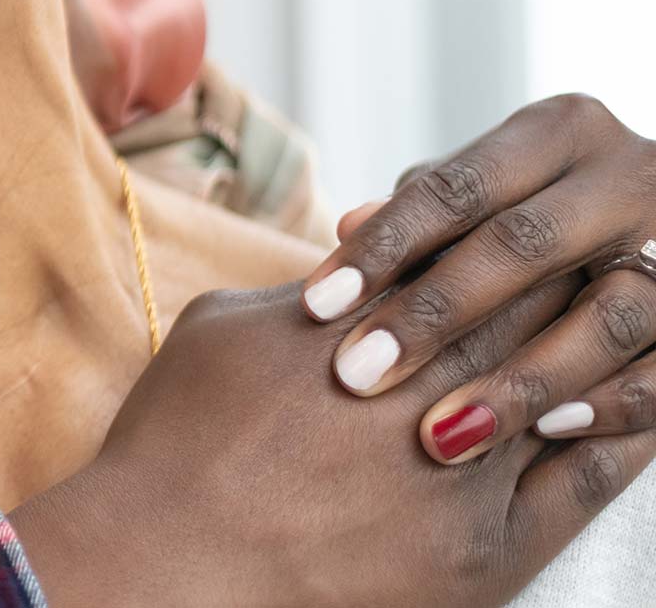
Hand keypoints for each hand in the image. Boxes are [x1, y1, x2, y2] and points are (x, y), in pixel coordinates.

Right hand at [10, 275, 655, 606]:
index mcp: (354, 321)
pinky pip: (582, 480)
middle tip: (601, 247)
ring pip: (563, 383)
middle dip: (565, 273)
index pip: (457, 251)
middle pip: (525, 306)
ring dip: (599, 344)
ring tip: (626, 314)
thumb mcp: (223, 329)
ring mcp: (458, 471)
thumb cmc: (173, 442)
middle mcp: (417, 386)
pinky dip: (618, 434)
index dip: (498, 230)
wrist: (166, 560)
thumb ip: (303, 287)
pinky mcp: (483, 550)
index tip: (524, 216)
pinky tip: (629, 407)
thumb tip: (359, 256)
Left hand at [298, 94, 655, 462]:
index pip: (455, 187)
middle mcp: (630, 175)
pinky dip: (610, 403)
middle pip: (523, 244)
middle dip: (434, 314)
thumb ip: (427, 212)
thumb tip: (347, 224)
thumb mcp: (494, 193)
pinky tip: (544, 434)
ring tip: (443, 433)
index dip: (383, 247)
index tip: (314, 305)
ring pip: (607, 313)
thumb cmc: (547, 213)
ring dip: (521, 379)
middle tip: (355, 375)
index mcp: (559, 133)